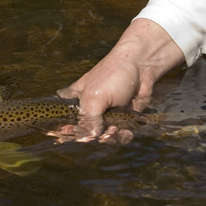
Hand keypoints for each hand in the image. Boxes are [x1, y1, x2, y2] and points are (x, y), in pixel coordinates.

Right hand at [57, 18, 184, 139]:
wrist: (143, 67)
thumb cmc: (112, 76)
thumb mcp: (95, 97)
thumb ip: (88, 120)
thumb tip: (89, 137)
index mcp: (74, 101)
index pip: (63, 120)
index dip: (64, 131)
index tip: (67, 137)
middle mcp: (88, 110)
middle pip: (83, 133)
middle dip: (91, 136)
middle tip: (98, 133)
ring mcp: (105, 116)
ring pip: (102, 136)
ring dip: (109, 137)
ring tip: (115, 129)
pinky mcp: (122, 119)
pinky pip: (119, 135)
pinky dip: (122, 136)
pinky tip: (125, 131)